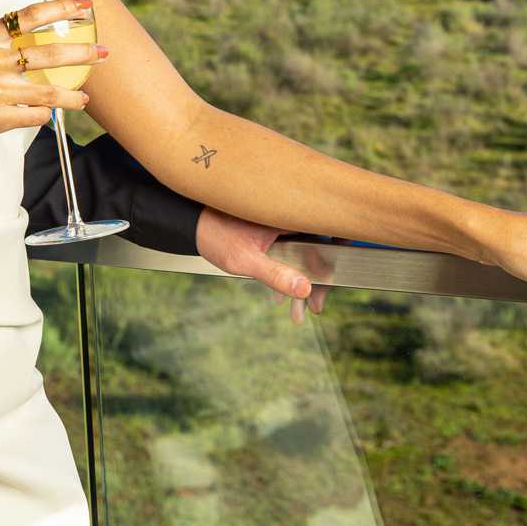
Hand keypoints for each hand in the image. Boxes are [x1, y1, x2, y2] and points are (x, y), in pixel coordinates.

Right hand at [0, 0, 103, 157]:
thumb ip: (4, 41)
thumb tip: (45, 36)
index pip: (31, 16)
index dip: (61, 8)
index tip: (85, 6)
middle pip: (50, 53)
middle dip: (83, 53)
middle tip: (103, 53)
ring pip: (50, 91)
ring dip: (74, 95)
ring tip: (84, 97)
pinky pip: (36, 115)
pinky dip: (47, 115)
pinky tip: (50, 114)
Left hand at [195, 209, 332, 322]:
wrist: (189, 223)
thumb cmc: (213, 234)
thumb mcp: (243, 260)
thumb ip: (275, 274)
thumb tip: (305, 289)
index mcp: (285, 212)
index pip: (325, 229)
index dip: (337, 254)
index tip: (337, 278)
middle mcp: (287, 213)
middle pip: (317, 246)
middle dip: (317, 280)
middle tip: (314, 308)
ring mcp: (280, 221)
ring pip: (304, 252)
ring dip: (303, 281)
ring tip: (297, 313)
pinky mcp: (272, 229)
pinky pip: (289, 251)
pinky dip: (288, 272)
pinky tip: (279, 297)